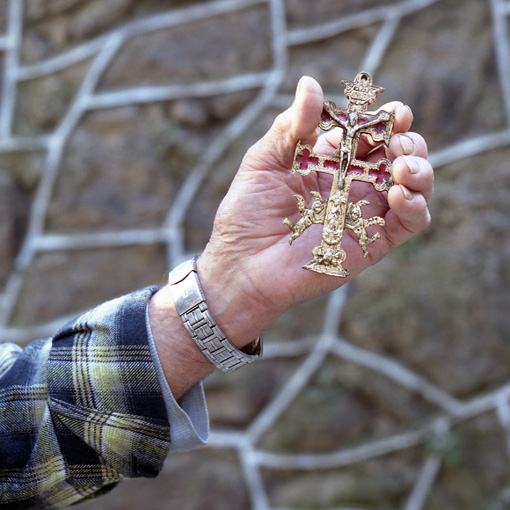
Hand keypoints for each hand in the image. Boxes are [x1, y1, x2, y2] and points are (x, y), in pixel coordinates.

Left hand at [197, 76, 432, 346]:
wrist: (242, 264)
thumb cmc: (247, 213)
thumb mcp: (264, 161)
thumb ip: (292, 125)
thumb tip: (310, 83)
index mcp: (328, 161)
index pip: (369, 133)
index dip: (386, 119)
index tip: (393, 111)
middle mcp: (352, 184)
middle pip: (399, 154)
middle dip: (408, 140)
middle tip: (397, 140)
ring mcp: (364, 213)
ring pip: (414, 184)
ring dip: (419, 168)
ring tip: (401, 166)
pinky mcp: (371, 243)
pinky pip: (411, 221)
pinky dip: (416, 203)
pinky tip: (398, 192)